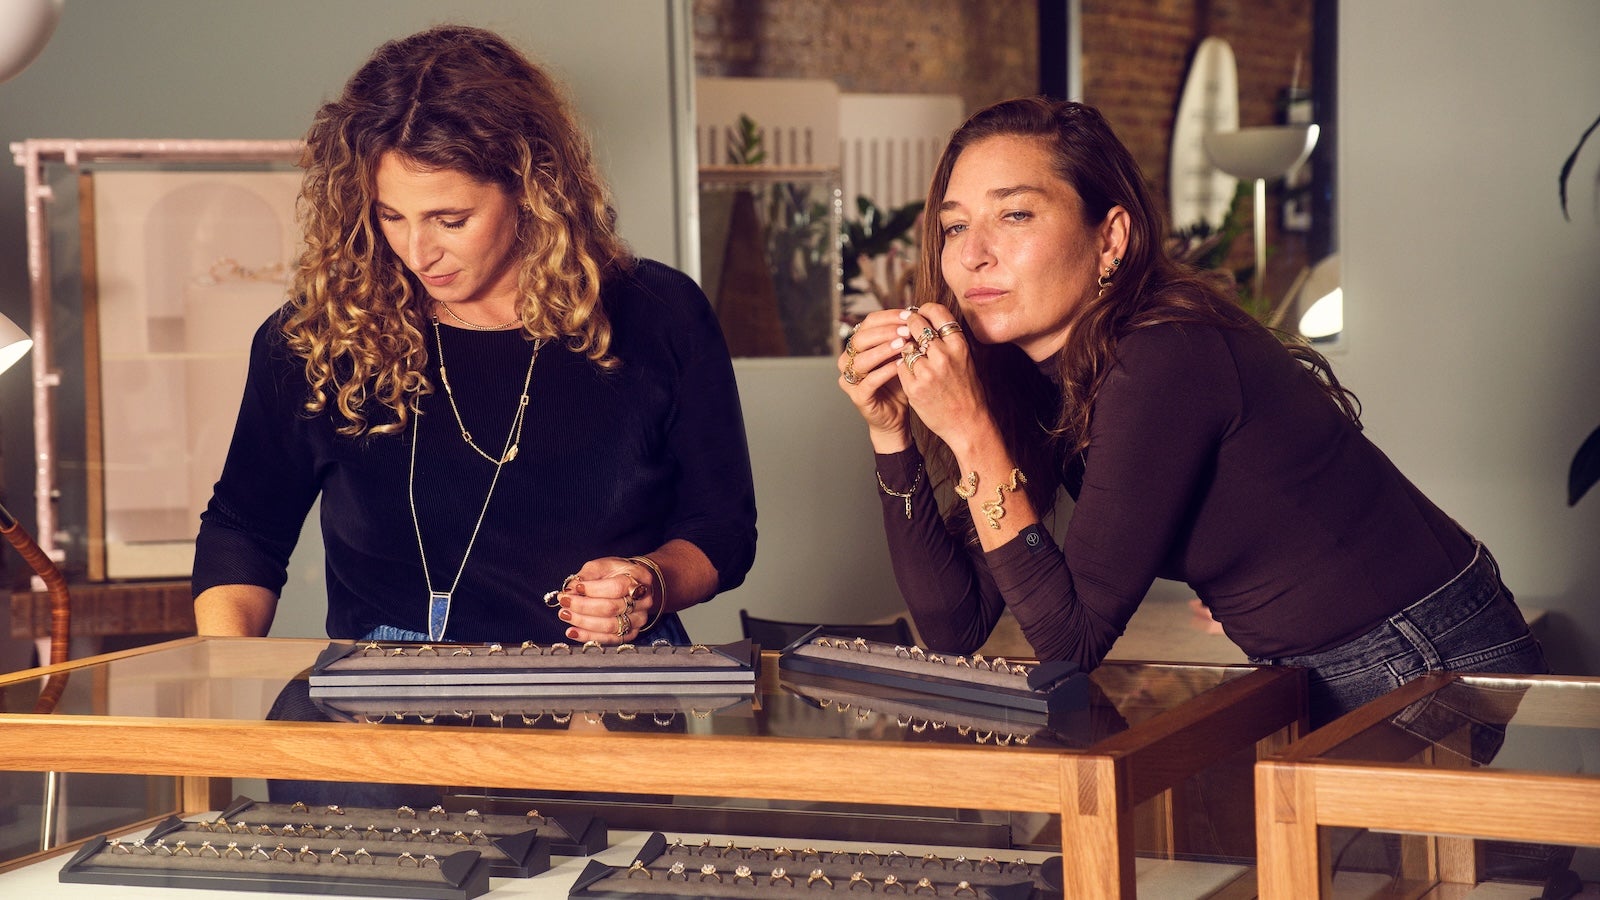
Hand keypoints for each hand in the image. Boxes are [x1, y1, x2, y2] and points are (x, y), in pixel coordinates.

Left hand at [550, 556, 655, 643]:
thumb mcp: (602, 566)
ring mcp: (639, 619)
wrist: (632, 584)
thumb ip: (586, 576)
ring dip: (583, 622)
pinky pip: (609, 639)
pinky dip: (588, 637)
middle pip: (611, 608)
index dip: (593, 590)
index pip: (616, 587)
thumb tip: (569, 591)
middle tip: (564, 602)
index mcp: (639, 578)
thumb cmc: (616, 573)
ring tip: (565, 615)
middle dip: (583, 606)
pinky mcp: (631, 633)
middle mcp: (643, 600)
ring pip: (609, 626)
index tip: (575, 588)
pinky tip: (573, 631)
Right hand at [838, 308, 915, 449]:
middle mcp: (848, 360)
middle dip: (885, 332)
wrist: (897, 417)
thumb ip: (903, 338)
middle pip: (861, 338)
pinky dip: (884, 372)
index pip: (868, 323)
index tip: (909, 315)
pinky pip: (868, 381)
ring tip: (904, 344)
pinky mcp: (857, 397)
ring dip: (883, 350)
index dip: (888, 317)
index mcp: (858, 346)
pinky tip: (900, 366)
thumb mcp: (902, 356)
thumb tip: (917, 315)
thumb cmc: (900, 384)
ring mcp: (850, 380)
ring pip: (861, 359)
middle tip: (907, 330)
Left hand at [887, 304, 994, 449]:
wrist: (967, 424)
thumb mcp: (964, 360)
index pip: (936, 312)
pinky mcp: (914, 387)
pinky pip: (899, 368)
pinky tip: (912, 378)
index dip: (924, 310)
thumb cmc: (966, 391)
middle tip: (908, 332)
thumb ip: (947, 341)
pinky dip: (903, 370)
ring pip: (905, 347)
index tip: (919, 314)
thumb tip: (926, 319)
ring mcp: (927, 371)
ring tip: (915, 361)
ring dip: (906, 352)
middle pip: (915, 325)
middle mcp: (943, 355)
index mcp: (959, 345)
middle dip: (909, 327)